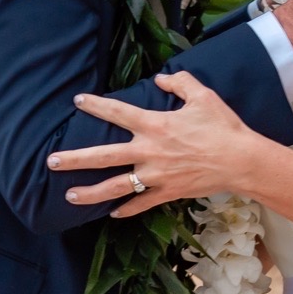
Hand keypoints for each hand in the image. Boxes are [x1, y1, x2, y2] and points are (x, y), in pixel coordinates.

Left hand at [47, 71, 261, 216]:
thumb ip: (178, 83)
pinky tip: (113, 214)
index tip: (78, 101)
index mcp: (155, 125)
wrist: (241, 160)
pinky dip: (127, 209)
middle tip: (51, 162)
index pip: (118, 113)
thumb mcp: (202, 95)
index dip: (96, 105)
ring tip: (69, 195)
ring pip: (116, 186)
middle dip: (75, 159)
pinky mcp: (167, 193)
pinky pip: (142, 203)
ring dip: (90, 193)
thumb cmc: (222, 126)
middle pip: (104, 156)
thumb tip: (160, 79)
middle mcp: (149, 151)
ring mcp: (156, 176)